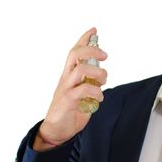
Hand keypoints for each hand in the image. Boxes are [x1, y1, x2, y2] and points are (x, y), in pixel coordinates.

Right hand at [33, 28, 107, 150]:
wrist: (56, 130)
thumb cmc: (70, 110)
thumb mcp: (82, 92)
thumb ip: (89, 81)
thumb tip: (101, 72)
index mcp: (69, 74)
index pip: (74, 51)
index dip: (83, 39)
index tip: (94, 30)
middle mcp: (66, 78)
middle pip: (75, 54)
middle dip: (92, 50)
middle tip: (105, 56)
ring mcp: (65, 88)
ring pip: (80, 70)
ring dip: (97, 73)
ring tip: (103, 82)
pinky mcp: (67, 101)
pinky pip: (83, 90)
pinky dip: (95, 92)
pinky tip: (99, 98)